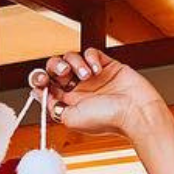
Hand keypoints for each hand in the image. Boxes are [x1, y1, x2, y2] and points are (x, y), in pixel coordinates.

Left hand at [29, 48, 169, 138]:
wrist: (136, 112)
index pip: (46, 85)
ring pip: (72, 58)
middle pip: (55, 68)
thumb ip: (52, 106)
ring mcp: (92, 76)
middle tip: (63, 73)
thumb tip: (37, 94)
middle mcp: (78, 88)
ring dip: (75, 63)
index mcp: (68, 102)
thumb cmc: (108, 120)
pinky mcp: (107, 65)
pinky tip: (97, 70)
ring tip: (87, 75)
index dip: (40, 80)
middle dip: (55, 67)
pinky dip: (91, 58)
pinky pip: (91, 53)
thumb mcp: (71, 118)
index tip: (42, 81)